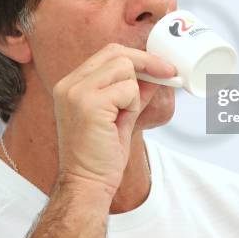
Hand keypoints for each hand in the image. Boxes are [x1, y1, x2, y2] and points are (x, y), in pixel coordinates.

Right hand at [52, 43, 174, 195]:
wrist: (87, 184)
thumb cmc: (101, 156)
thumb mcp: (120, 115)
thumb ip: (133, 92)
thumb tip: (155, 74)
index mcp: (71, 84)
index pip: (108, 53)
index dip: (138, 56)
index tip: (162, 66)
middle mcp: (69, 84)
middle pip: (116, 53)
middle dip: (147, 62)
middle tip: (169, 73)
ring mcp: (76, 92)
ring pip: (125, 68)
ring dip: (134, 92)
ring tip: (123, 116)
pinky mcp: (89, 104)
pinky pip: (128, 89)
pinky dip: (133, 105)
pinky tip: (119, 123)